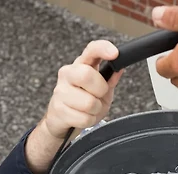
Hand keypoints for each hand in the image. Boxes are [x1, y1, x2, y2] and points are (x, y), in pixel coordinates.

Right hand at [25, 40, 122, 173]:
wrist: (61, 119)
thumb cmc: (83, 101)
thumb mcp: (101, 90)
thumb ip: (110, 79)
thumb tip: (120, 68)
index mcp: (81, 65)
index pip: (91, 50)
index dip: (103, 49)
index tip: (114, 53)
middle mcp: (68, 74)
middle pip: (87, 75)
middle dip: (100, 90)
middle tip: (98, 96)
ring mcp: (60, 91)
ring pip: (89, 103)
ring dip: (96, 110)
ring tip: (89, 109)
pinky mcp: (58, 109)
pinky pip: (84, 118)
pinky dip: (89, 121)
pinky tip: (82, 117)